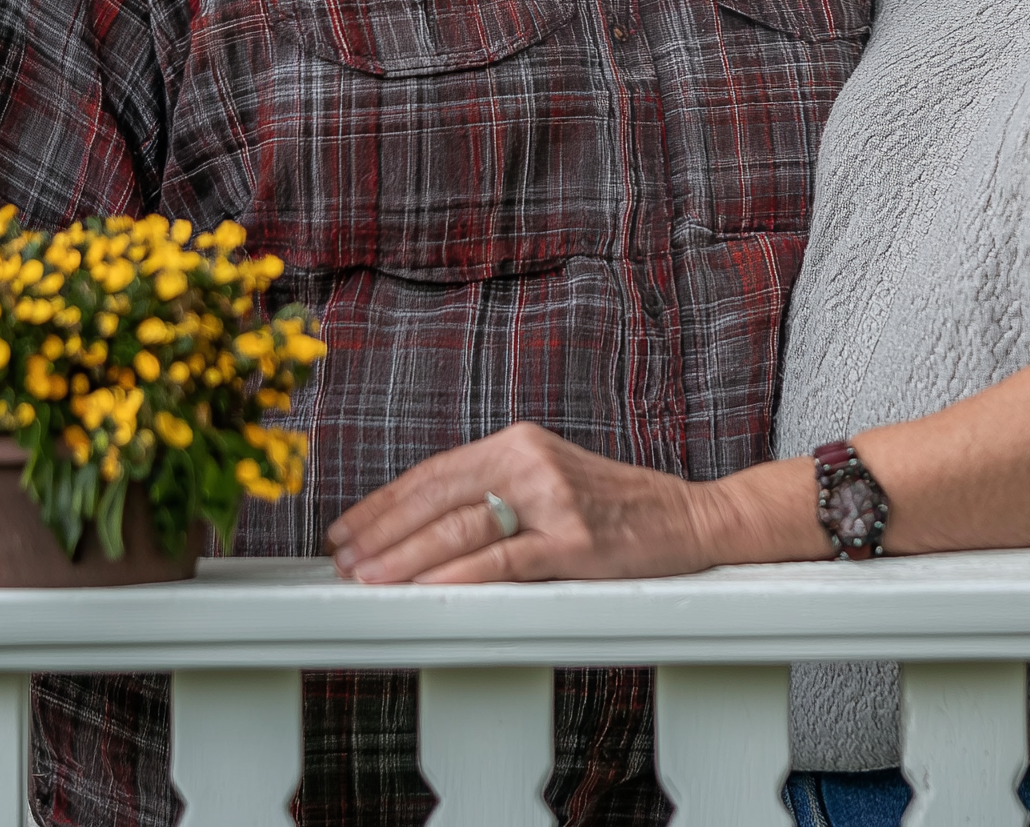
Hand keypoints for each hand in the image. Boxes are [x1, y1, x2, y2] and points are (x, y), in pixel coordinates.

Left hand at [327, 421, 718, 584]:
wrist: (687, 518)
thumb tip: (419, 527)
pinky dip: (462, 574)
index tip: (344, 529)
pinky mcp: (576, 541)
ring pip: (463, 528)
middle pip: (439, 498)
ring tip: (369, 578)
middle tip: (342, 561)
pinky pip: (507, 558)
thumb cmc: (613, 506)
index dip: (383, 503)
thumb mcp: (548, 479)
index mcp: (519, 443)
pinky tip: (430, 587)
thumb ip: (493, 492)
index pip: (434, 472)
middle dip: (382, 532)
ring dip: (407, 557)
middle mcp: (532, 462)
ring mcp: (555, 501)